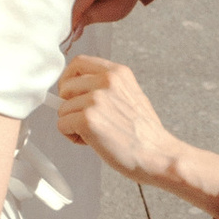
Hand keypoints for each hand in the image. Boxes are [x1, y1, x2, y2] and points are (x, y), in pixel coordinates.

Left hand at [56, 55, 218, 211]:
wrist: (157, 155)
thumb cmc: (144, 133)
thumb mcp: (130, 95)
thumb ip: (106, 87)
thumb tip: (78, 89)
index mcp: (118, 73)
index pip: (78, 63)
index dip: (69, 79)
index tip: (70, 93)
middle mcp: (107, 81)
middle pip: (65, 87)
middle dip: (70, 105)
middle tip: (88, 120)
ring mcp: (96, 99)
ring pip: (62, 109)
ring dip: (72, 124)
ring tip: (95, 133)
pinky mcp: (87, 120)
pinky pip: (61, 125)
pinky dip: (71, 136)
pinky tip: (90, 141)